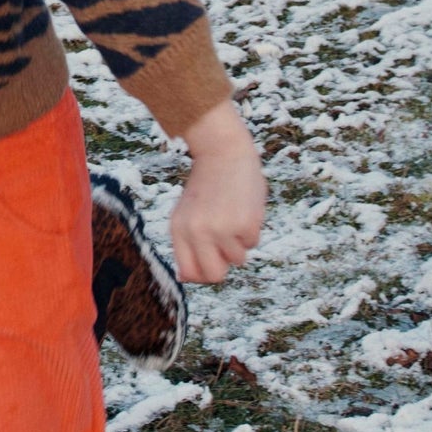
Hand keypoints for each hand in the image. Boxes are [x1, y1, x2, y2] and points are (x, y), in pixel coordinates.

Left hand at [171, 98, 267, 284]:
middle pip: (215, 276)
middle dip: (223, 266)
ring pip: (238, 259)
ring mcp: (222, 229)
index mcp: (178, 230)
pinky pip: (252, 242)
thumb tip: (186, 278)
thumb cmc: (205, 186)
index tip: (211, 264)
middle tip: (226, 247)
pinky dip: (251, 230)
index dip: (203, 274)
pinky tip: (243, 208)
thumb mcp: (186, 213)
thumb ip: (186, 245)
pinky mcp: (244, 224)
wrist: (223, 153)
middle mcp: (197, 232)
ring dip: (239, 243)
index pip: (191, 273)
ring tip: (232, 217)